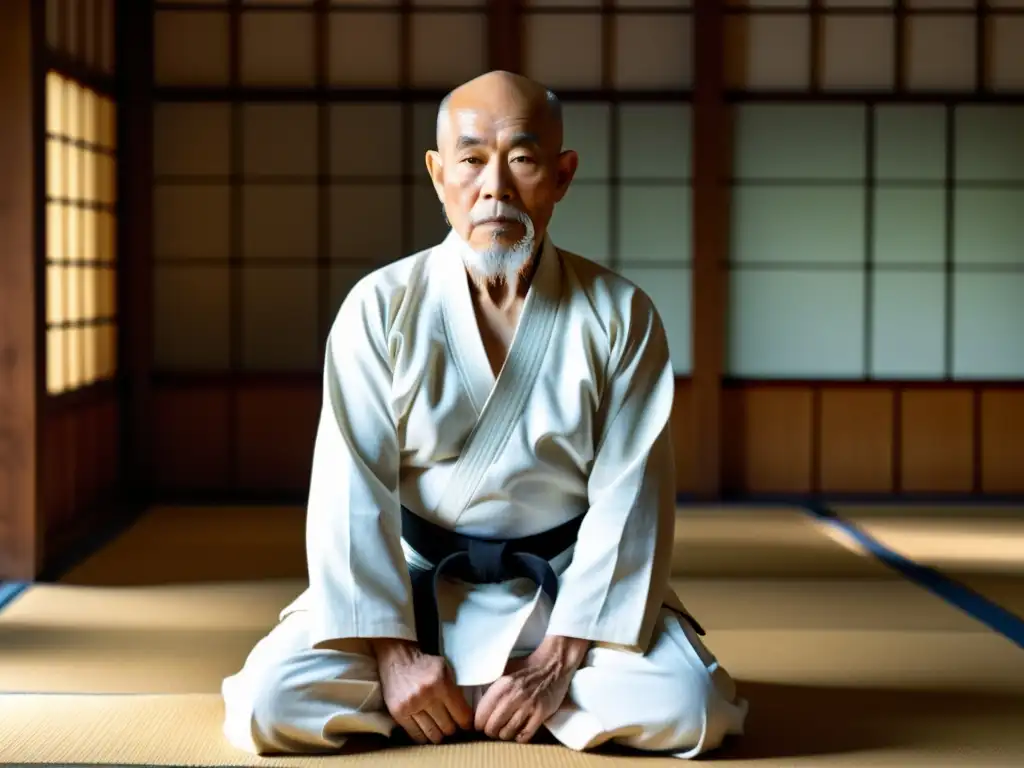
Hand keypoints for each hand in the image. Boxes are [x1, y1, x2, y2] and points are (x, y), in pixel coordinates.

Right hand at [371, 638, 473, 744]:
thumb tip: (468, 713)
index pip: (461, 715)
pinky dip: (424, 736)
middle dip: (453, 729)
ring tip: (440, 729)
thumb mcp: (445, 669)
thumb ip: (456, 689)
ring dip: (439, 734)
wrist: (397, 658)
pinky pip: (415, 734)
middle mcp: (426, 695)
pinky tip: (427, 731)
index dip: (467, 723)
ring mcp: (410, 705)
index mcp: (441, 683)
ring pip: (432, 734)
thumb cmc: (424, 663)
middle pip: (448, 727)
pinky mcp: (398, 712)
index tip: (467, 725)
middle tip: (453, 726)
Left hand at [474, 635, 589, 742]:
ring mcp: (528, 706)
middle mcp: (513, 696)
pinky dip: (520, 737)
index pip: (481, 715)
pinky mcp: (541, 713)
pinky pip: (525, 736)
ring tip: (506, 729)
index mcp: (501, 685)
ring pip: (507, 733)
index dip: (479, 723)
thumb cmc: (527, 668)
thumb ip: (491, 687)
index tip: (481, 724)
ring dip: (505, 735)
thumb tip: (476, 704)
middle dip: (490, 731)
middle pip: (492, 727)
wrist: (554, 664)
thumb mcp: (504, 671)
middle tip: (494, 729)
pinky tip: (519, 731)